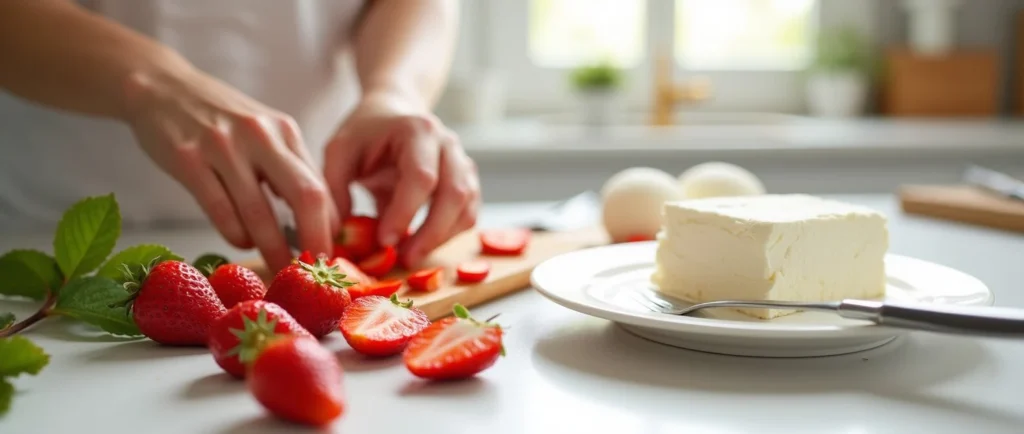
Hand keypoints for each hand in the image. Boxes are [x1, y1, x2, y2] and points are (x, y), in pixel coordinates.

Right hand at [121, 68, 337, 270]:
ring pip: (259, 211)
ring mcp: (223, 146)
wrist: (162, 88)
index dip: (329, 226)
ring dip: (272, 248)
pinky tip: (241, 241)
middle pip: (304, 195)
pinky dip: (235, 233)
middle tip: (313, 271)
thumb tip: (320, 220)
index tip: (329, 253)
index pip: (320, 186)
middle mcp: (260, 136)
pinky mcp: (188, 158)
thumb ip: (289, 169)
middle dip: (314, 240)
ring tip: (278, 269)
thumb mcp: (264, 133)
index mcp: (285, 131)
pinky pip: (220, 209)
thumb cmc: (221, 120)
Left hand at [324, 92, 479, 266]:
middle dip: (431, 233)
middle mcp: (448, 144)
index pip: (421, 177)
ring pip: (467, 207)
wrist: (392, 111)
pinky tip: (423, 244)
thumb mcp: (339, 152)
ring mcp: (463, 162)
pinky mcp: (467, 181)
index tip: (384, 241)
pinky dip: (449, 234)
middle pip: (455, 194)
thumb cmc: (364, 133)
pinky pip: (469, 213)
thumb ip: (335, 191)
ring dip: (442, 238)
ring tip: (410, 256)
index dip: (405, 212)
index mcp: (418, 130)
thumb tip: (340, 237)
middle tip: (404, 259)